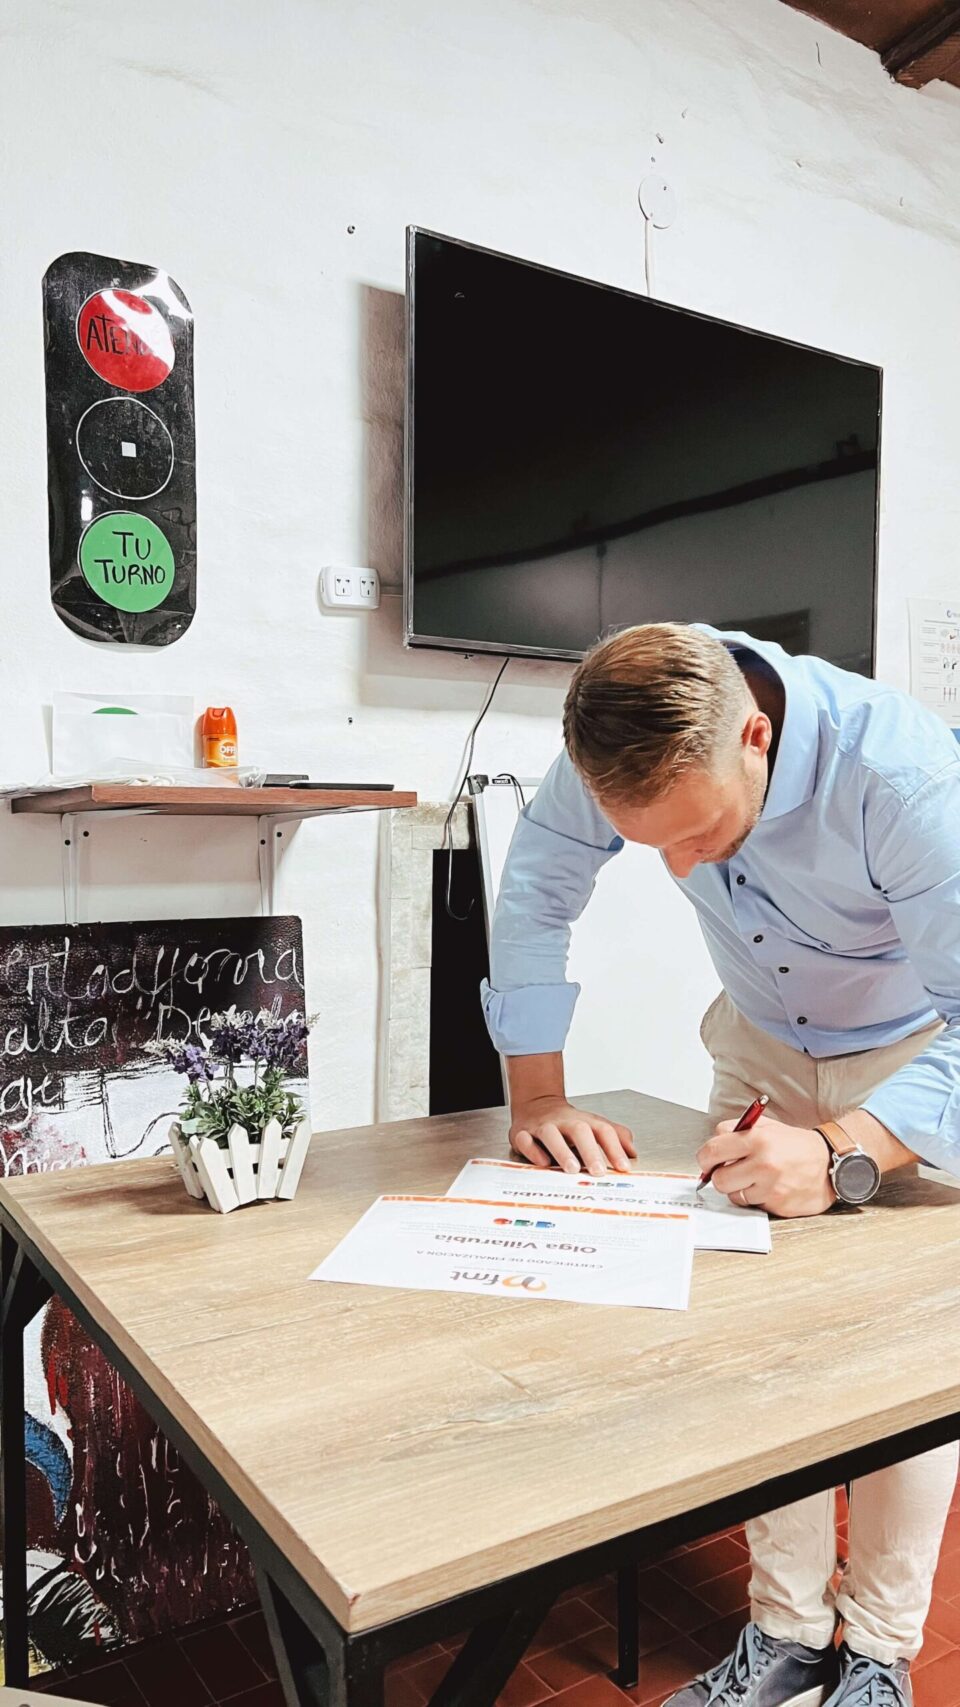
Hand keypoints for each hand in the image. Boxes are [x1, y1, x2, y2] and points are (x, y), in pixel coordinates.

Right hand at [509, 1097, 636, 1174]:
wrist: (536, 1104)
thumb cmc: (568, 1123)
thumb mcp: (593, 1125)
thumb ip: (616, 1137)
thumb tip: (633, 1153)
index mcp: (584, 1121)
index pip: (603, 1130)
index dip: (615, 1148)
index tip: (624, 1168)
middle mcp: (564, 1121)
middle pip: (579, 1130)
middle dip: (590, 1151)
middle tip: (599, 1172)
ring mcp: (543, 1126)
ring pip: (551, 1134)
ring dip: (562, 1151)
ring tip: (573, 1169)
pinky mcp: (522, 1133)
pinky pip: (526, 1140)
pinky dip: (534, 1151)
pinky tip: (543, 1163)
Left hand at [696, 1116, 835, 1217]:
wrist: (831, 1164)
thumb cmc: (796, 1145)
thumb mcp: (767, 1126)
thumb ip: (736, 1130)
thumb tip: (712, 1146)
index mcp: (758, 1139)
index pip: (712, 1150)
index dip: (705, 1158)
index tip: (707, 1161)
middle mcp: (763, 1163)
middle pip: (719, 1179)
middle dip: (720, 1176)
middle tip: (730, 1171)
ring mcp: (771, 1187)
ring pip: (733, 1195)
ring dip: (738, 1188)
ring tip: (753, 1178)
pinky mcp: (778, 1205)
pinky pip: (751, 1205)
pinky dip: (754, 1198)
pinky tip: (767, 1188)